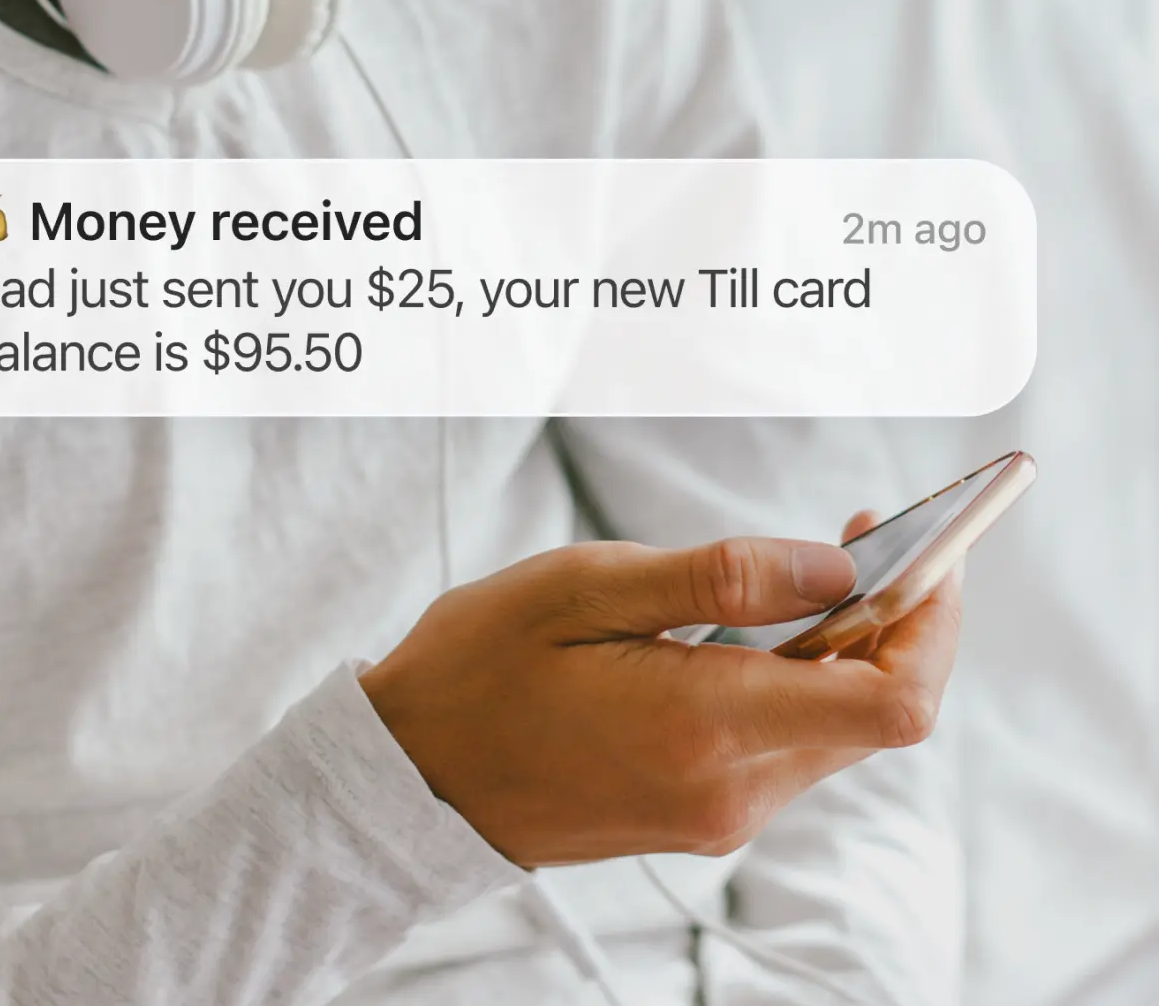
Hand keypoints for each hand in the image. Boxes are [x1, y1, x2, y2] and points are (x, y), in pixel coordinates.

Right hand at [359, 532, 960, 867]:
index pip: (892, 699)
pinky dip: (801, 681)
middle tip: (858, 531)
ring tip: (802, 570)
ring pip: (838, 729)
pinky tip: (755, 629)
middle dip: (895, 618)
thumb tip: (835, 569)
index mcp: (704, 724)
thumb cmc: (480, 664)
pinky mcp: (703, 816)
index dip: (933, 617)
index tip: (926, 546)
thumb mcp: (585, 586)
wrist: (413, 776)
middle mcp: (731, 787)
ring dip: (847, 649)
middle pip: (879, 711)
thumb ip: (719, 579)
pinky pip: (789, 745)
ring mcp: (720, 812)